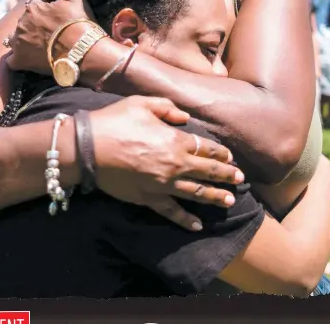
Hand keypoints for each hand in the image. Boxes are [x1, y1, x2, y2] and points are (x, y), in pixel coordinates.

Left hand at [7, 0, 94, 72]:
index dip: (47, 12)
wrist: (83, 52)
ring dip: (25, 41)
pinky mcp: (20, 61)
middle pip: (25, 22)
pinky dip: (19, 59)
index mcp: (32, 8)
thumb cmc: (80, 24)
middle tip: (54, 35)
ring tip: (44, 47)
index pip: (35, 6)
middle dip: (36, 26)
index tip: (59, 20)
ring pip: (16, 39)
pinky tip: (32, 59)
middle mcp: (21, 24)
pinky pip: (13, 60)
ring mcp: (18, 44)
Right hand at [90, 96, 244, 230]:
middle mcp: (175, 165)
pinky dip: (186, 220)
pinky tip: (198, 225)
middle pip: (207, 171)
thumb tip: (184, 117)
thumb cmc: (114, 122)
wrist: (89, 148)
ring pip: (196, 193)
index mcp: (175, 140)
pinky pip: (172, 212)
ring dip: (215, 197)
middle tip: (240, 179)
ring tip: (229, 201)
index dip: (220, 152)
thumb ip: (167, 108)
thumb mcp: (141, 104)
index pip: (206, 148)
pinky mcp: (149, 199)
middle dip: (226, 175)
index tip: (230, 156)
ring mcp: (163, 185)